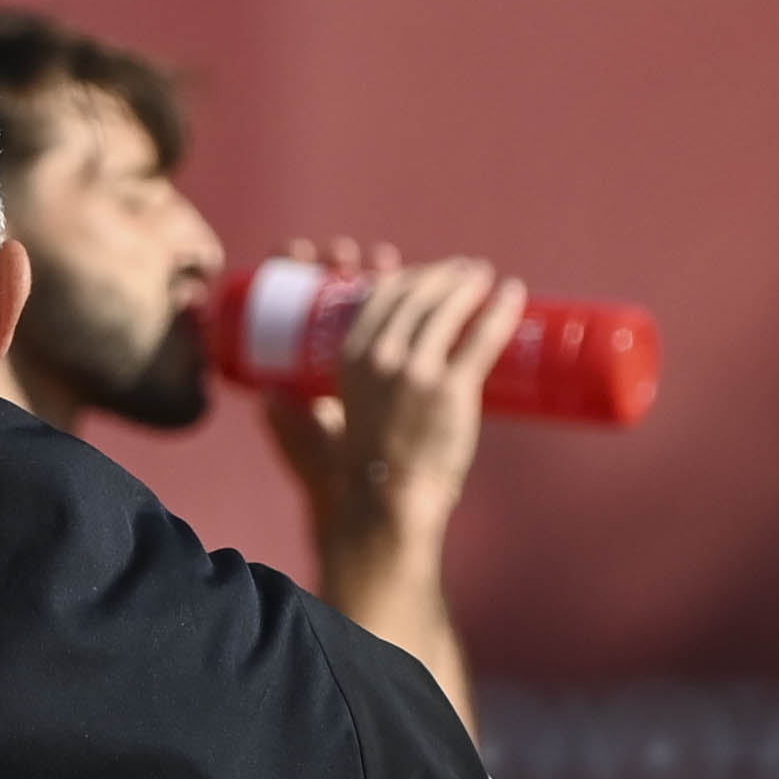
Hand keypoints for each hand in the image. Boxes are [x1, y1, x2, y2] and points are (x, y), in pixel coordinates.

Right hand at [256, 237, 522, 537]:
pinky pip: (482, 336)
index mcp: (347, 356)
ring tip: (486, 277)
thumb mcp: (319, 423)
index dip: (407, 275)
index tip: (429, 276)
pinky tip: (513, 294)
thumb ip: (297, 408)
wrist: (382, 507)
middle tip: (466, 271)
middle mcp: (379, 355)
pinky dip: (500, 310)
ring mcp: (415, 371)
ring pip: (448, 308)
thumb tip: (265, 396)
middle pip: (416, 293)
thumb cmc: (354, 472)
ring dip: (470, 283)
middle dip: (443, 273)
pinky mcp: (449, 389)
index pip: (380, 294)